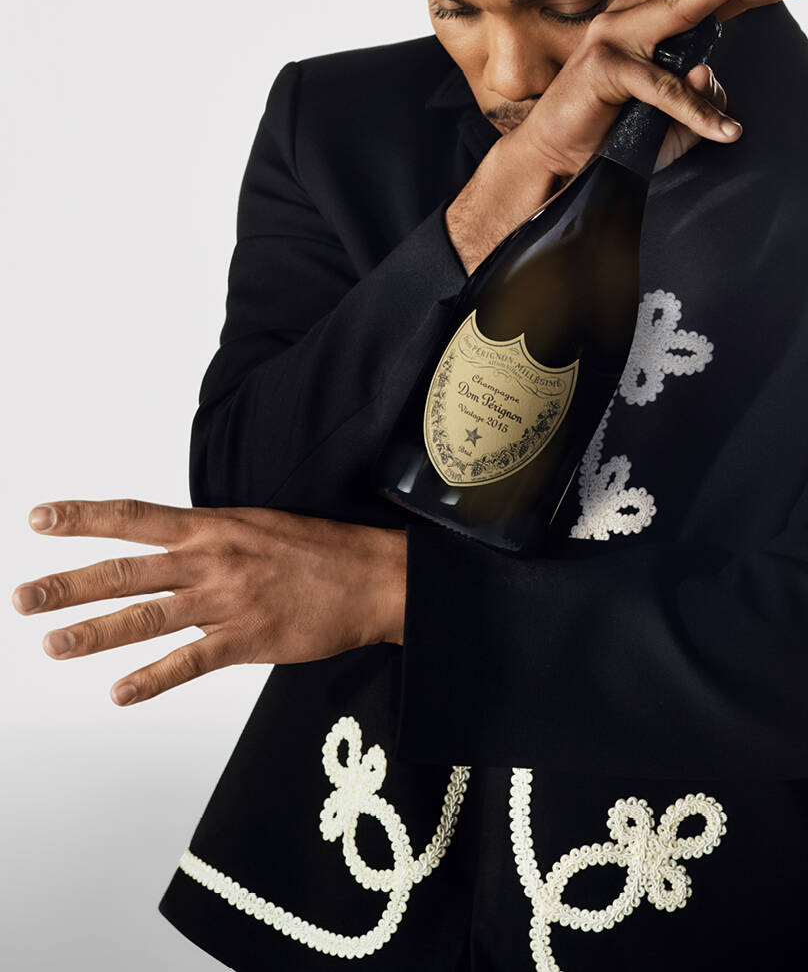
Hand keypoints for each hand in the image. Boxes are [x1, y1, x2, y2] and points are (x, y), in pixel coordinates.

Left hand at [11, 499, 406, 705]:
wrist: (370, 576)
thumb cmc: (314, 550)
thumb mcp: (252, 526)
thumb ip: (205, 540)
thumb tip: (164, 548)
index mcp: (212, 526)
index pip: (133, 517)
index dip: (83, 517)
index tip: (39, 518)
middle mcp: (211, 559)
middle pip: (125, 571)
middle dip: (68, 584)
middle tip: (23, 597)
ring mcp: (227, 601)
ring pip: (146, 617)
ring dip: (94, 633)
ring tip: (53, 644)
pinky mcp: (246, 639)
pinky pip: (188, 662)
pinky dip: (151, 680)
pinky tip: (119, 694)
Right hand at [512, 0, 807, 180]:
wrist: (558, 162)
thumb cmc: (615, 137)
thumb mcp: (674, 121)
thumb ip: (699, 99)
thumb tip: (706, 73)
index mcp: (654, 17)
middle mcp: (635, 13)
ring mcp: (616, 34)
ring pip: (680, 6)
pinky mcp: (605, 67)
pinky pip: (663, 87)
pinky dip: (695, 112)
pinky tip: (727, 131)